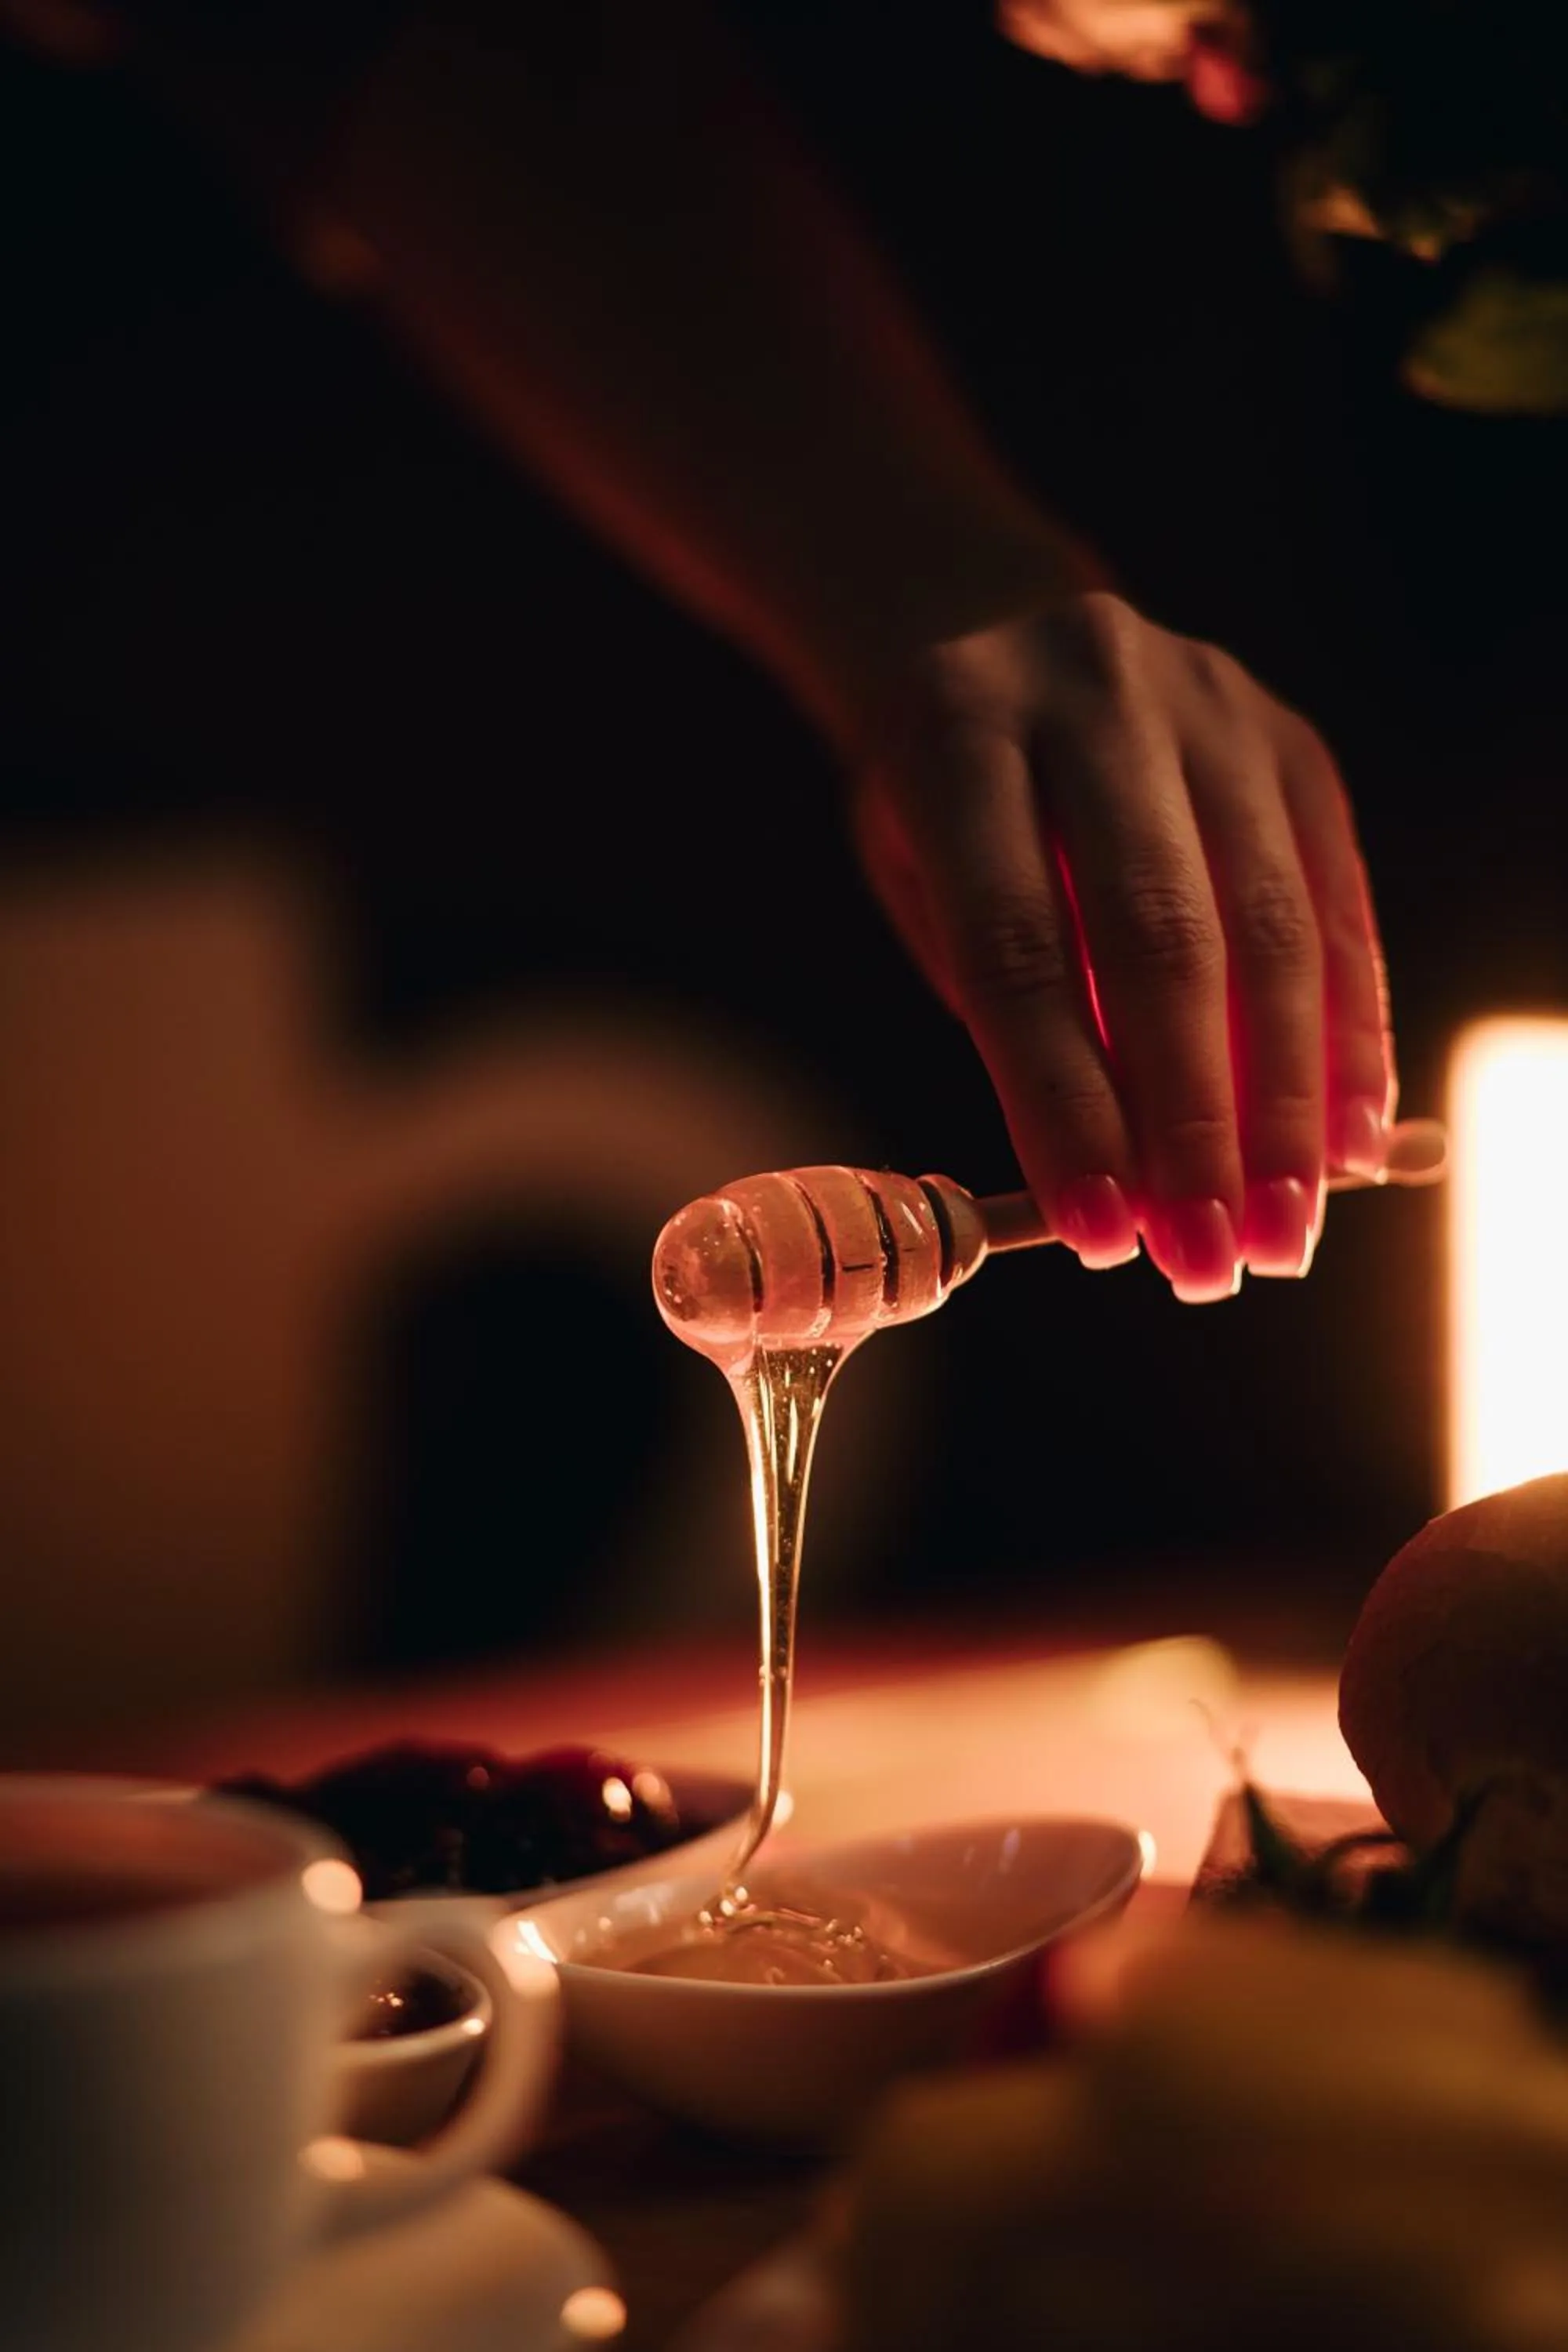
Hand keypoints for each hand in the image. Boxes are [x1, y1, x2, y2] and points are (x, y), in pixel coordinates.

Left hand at [851, 591, 1395, 1300]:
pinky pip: (1339, 901)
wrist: (996, 628)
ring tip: (1284, 1231)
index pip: (1018, 945)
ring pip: (1272, 924)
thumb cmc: (945, 802)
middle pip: (1161, 935)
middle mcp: (1095, 693)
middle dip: (1193, 1121)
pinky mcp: (1293, 736)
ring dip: (1289, 1102)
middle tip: (1211, 1261)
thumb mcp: (923, 881)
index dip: (1065, 1102)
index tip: (1102, 1237)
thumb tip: (1122, 1185)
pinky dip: (1349, 1033)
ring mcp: (1211, 703)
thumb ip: (1010, 1006)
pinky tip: (1350, 1139)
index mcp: (958, 731)